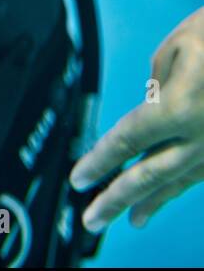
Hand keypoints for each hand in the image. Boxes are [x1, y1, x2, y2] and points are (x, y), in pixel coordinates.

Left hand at [70, 7, 203, 230]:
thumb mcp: (174, 51)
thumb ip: (157, 88)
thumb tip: (152, 111)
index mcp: (177, 108)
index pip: (126, 142)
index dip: (99, 163)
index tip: (78, 180)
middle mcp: (202, 134)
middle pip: (151, 174)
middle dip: (118, 199)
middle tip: (92, 219)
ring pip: (182, 179)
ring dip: (153, 200)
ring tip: (130, 219)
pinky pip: (202, 170)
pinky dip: (182, 185)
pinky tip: (168, 195)